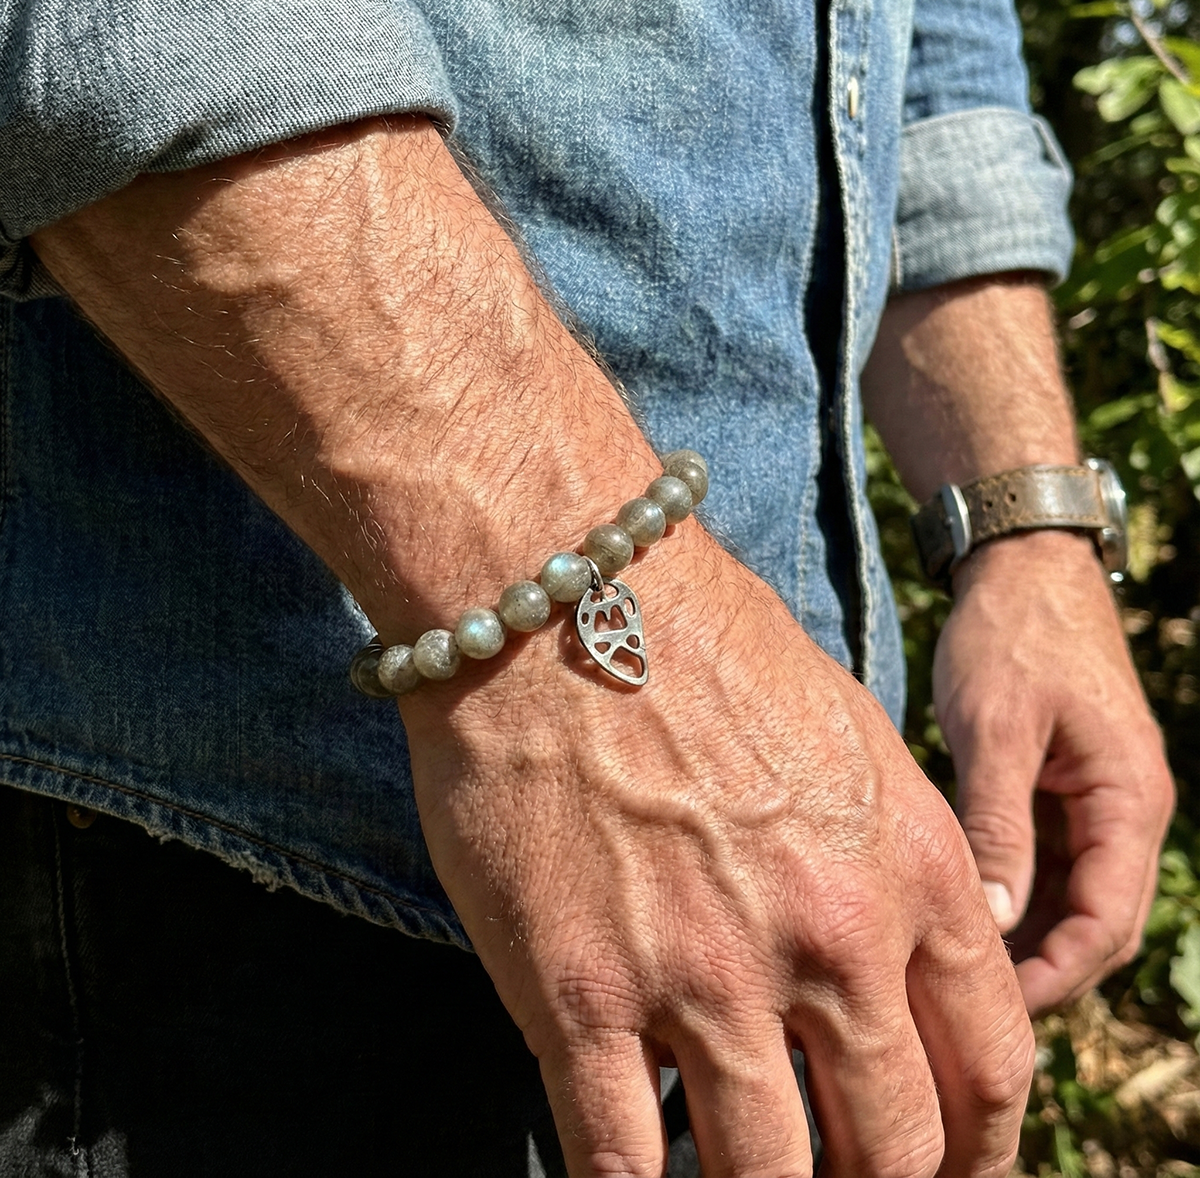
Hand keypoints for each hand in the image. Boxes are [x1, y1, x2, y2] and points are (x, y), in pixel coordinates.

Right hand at [402, 529, 1033, 1177]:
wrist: (560, 593)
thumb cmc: (699, 645)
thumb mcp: (848, 734)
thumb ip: (890, 858)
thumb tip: (883, 963)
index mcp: (910, 869)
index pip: (991, 1065)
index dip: (978, 1147)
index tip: (945, 1168)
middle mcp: (828, 937)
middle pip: (895, 1147)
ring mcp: (704, 974)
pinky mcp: (580, 994)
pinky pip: (621, 1162)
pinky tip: (634, 1176)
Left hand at [935, 530, 1174, 1014]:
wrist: (1021, 567)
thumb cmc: (1012, 636)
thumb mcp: (998, 729)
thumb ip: (998, 823)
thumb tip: (993, 916)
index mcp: (1128, 800)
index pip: (1107, 920)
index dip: (1057, 973)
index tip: (998, 1010)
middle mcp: (1124, 808)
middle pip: (1094, 918)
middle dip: (1042, 966)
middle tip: (966, 1003)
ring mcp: (1095, 796)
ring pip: (1071, 892)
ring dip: (1027, 932)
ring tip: (957, 969)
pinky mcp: (1062, 783)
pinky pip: (1050, 857)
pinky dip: (1016, 888)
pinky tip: (964, 907)